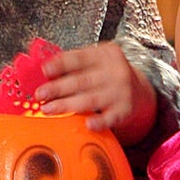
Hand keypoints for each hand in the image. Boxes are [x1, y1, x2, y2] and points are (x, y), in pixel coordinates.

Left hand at [34, 41, 155, 140]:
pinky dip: (99, 122)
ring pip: (91, 99)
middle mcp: (115, 71)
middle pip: (82, 80)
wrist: (139, 91)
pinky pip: (110, 118)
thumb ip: (73, 64)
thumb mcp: (95, 61)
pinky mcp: (124, 110)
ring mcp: (121, 92)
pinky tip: (87, 124)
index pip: (80, 58)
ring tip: (48, 109)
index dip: (61, 64)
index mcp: (105, 55)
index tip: (45, 70)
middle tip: (40, 94)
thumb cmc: (108, 75)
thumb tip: (45, 72)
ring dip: (67, 105)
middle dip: (58, 88)